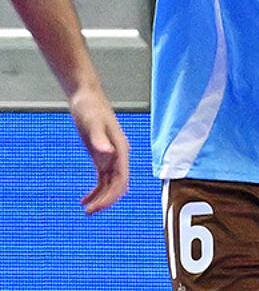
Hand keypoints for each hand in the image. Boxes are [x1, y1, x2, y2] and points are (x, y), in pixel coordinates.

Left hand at [67, 86, 128, 212]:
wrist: (87, 98)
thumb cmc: (91, 108)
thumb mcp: (93, 123)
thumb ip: (100, 139)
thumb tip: (107, 154)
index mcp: (121, 150)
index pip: (121, 180)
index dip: (111, 196)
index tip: (96, 207)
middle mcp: (119, 156)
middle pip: (118, 185)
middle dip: (106, 201)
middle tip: (89, 212)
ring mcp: (111, 157)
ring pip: (111, 184)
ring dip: (101, 198)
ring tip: (86, 210)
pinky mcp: (102, 156)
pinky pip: (102, 179)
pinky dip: (96, 190)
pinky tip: (84, 199)